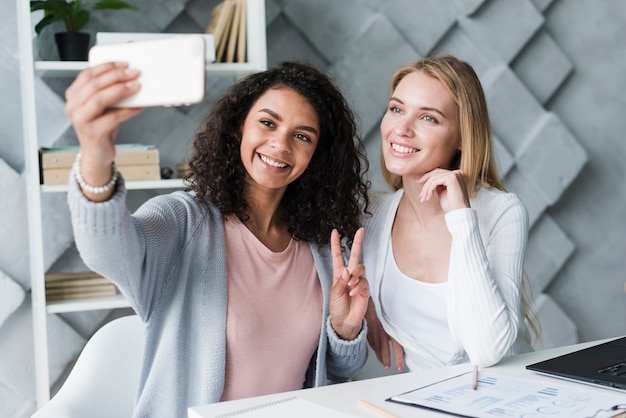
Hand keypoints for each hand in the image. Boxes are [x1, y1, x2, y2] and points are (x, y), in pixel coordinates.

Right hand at [65, 62, 143, 199]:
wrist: (97, 152)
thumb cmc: (100, 126)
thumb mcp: (101, 105)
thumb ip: (107, 90)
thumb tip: (129, 76)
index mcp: (73, 95)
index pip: (87, 75)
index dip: (106, 67)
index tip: (124, 63)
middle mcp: (73, 106)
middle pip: (94, 85)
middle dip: (116, 76)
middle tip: (133, 73)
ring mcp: (81, 120)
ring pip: (100, 99)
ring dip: (121, 90)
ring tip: (136, 86)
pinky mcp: (93, 132)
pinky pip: (113, 117)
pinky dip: (129, 110)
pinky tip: (139, 106)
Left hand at [329, 228, 368, 340]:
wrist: (345, 322)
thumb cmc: (337, 308)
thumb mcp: (334, 294)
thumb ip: (340, 282)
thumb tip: (347, 270)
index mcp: (339, 274)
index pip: (338, 256)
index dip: (336, 244)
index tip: (334, 232)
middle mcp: (349, 275)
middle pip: (355, 255)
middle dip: (358, 242)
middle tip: (360, 230)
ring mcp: (358, 281)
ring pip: (360, 268)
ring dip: (354, 274)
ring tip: (349, 285)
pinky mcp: (365, 290)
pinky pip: (364, 282)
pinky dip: (358, 286)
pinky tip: (353, 293)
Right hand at [366, 298, 404, 371]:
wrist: (366, 298)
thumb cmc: (380, 305)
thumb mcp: (391, 314)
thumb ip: (396, 325)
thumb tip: (404, 335)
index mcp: (389, 328)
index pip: (396, 346)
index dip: (398, 358)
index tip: (400, 366)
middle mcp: (381, 331)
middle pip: (385, 349)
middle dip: (387, 360)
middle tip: (390, 367)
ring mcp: (373, 331)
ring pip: (377, 347)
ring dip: (380, 356)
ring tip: (384, 364)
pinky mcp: (367, 329)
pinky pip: (371, 341)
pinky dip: (374, 347)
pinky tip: (376, 351)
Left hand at [418, 168, 470, 212]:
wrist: (459, 212)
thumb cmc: (452, 205)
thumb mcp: (443, 192)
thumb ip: (438, 185)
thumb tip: (428, 181)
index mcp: (456, 175)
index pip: (438, 172)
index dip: (427, 177)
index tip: (419, 182)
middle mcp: (457, 172)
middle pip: (435, 173)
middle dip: (425, 184)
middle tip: (420, 194)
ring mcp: (455, 174)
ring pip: (433, 178)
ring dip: (426, 189)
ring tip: (423, 199)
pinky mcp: (452, 178)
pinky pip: (435, 181)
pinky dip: (429, 190)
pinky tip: (428, 198)